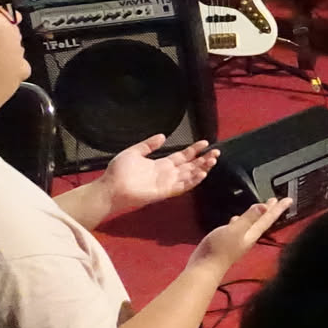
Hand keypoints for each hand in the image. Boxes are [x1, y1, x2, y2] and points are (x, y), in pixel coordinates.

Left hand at [100, 136, 217, 214]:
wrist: (111, 186)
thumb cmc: (119, 171)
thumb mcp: (134, 152)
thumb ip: (148, 145)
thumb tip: (162, 136)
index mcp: (161, 164)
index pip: (183, 156)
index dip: (194, 150)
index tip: (205, 142)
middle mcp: (167, 173)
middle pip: (191, 165)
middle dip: (204, 159)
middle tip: (216, 152)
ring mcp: (168, 183)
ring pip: (190, 175)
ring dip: (202, 168)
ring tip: (213, 160)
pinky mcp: (166, 191)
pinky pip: (183, 186)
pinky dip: (193, 180)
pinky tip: (202, 173)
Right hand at [190, 196, 290, 276]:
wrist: (205, 268)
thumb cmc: (219, 250)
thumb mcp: (235, 230)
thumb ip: (248, 218)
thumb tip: (264, 206)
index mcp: (251, 233)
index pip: (268, 218)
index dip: (278, 208)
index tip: (289, 199)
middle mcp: (247, 237)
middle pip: (261, 220)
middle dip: (269, 210)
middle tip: (277, 200)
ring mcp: (237, 240)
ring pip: (250, 224)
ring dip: (256, 215)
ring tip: (260, 208)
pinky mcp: (227, 242)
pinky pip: (237, 228)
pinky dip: (240, 221)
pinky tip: (235, 219)